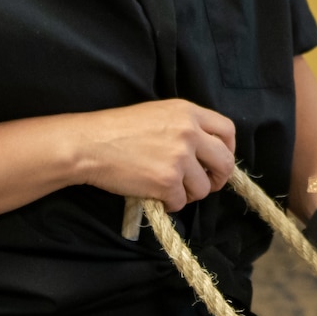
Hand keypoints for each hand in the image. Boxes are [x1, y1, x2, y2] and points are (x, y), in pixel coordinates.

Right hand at [72, 100, 235, 209]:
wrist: (89, 144)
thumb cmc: (116, 129)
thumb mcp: (157, 114)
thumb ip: (184, 126)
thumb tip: (204, 150)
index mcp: (188, 112)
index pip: (227, 130)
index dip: (227, 149)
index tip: (218, 161)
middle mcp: (189, 132)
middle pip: (224, 162)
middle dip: (217, 178)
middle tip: (205, 184)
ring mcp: (179, 158)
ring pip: (203, 187)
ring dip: (190, 194)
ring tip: (170, 189)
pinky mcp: (167, 181)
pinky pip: (181, 201)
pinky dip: (170, 204)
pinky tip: (155, 196)